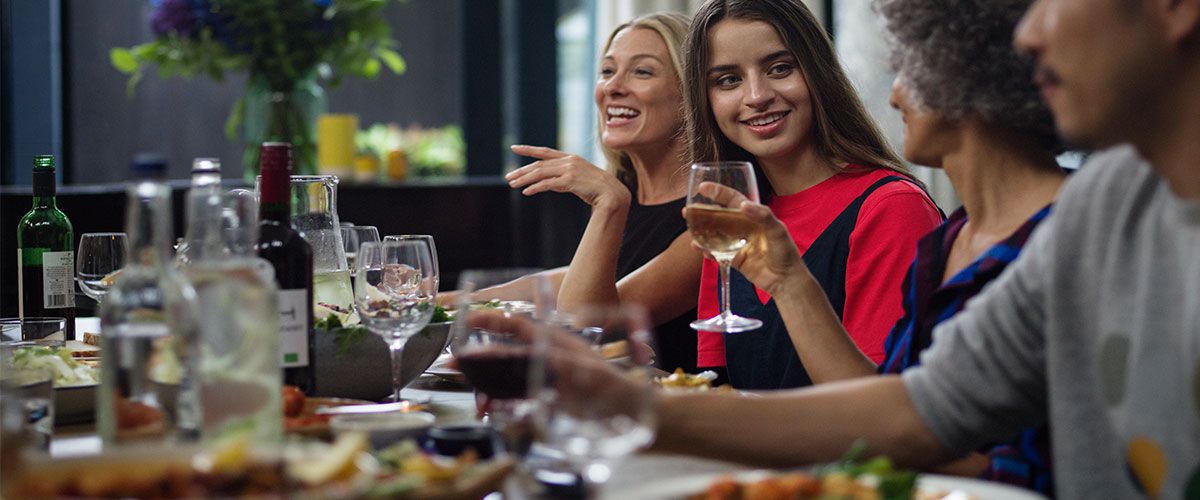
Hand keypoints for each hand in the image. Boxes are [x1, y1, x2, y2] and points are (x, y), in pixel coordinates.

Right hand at [466, 312, 647, 415]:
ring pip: (512, 378)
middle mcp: (550, 357)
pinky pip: (523, 398)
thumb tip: (508, 358)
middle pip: (507, 354)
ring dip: (491, 387)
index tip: (467, 317)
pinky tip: (497, 411)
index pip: (517, 324)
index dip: (492, 318)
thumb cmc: (610, 387)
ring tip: (481, 404)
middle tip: (457, 369)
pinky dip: (506, 404)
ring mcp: (552, 379)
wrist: (637, 416)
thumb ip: (542, 363)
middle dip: (481, 362)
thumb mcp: (574, 370)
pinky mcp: (555, 400)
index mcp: (555, 341)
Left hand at [507, 145, 630, 209]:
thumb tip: (546, 184)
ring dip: (524, 179)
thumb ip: (562, 178)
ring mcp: (569, 170)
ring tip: (512, 184)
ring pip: (541, 173)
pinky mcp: (570, 180)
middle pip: (539, 164)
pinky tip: (526, 192)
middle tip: (508, 176)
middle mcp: (568, 161)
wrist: (611, 193)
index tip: (514, 148)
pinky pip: (548, 184)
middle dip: (522, 170)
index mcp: (570, 157)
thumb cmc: (596, 189)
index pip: (545, 152)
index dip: (529, 149)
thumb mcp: (578, 179)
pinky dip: (535, 187)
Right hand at [688, 182, 810, 297]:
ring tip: (689, 227)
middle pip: (719, 217)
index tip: (703, 187)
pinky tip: (697, 247)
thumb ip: (762, 216)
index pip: (733, 200)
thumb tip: (743, 205)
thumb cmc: (786, 252)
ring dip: (701, 230)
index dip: (718, 193)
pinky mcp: (734, 259)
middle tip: (687, 210)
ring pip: (715, 234)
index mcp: (753, 217)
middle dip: (703, 212)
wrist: (786, 280)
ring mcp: (737, 243)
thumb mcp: (777, 230)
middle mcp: (743, 228)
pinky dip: (706, 250)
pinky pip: (716, 252)